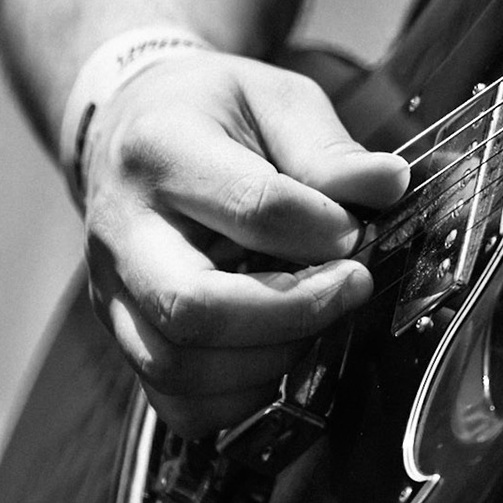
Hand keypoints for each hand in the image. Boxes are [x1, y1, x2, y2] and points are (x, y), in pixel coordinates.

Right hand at [79, 51, 408, 436]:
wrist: (128, 128)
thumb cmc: (210, 112)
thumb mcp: (272, 97)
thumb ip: (327, 147)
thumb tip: (388, 186)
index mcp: (160, 149)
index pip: (250, 206)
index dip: (321, 228)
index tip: (356, 230)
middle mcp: (122, 230)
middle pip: (193, 308)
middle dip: (294, 312)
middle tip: (352, 287)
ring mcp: (113, 293)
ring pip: (181, 368)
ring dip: (272, 359)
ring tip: (319, 320)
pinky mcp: (126, 337)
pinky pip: (178, 405)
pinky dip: (242, 399)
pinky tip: (282, 354)